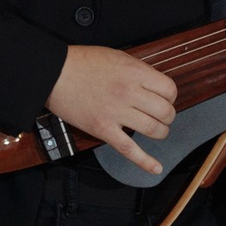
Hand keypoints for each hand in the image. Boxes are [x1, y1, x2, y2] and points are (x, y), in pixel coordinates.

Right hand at [46, 45, 178, 176]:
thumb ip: (138, 71)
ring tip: (156, 131)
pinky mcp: (103, 129)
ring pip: (153, 130)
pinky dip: (145, 161)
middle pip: (165, 112)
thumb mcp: (117, 57)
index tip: (164, 99)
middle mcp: (129, 92)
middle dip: (168, 116)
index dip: (170, 97)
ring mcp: (116, 112)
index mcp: (134, 72)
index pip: (169, 90)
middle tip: (161, 116)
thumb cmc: (82, 62)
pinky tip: (156, 168)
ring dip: (160, 133)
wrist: (54, 73)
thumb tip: (153, 86)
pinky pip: (129, 149)